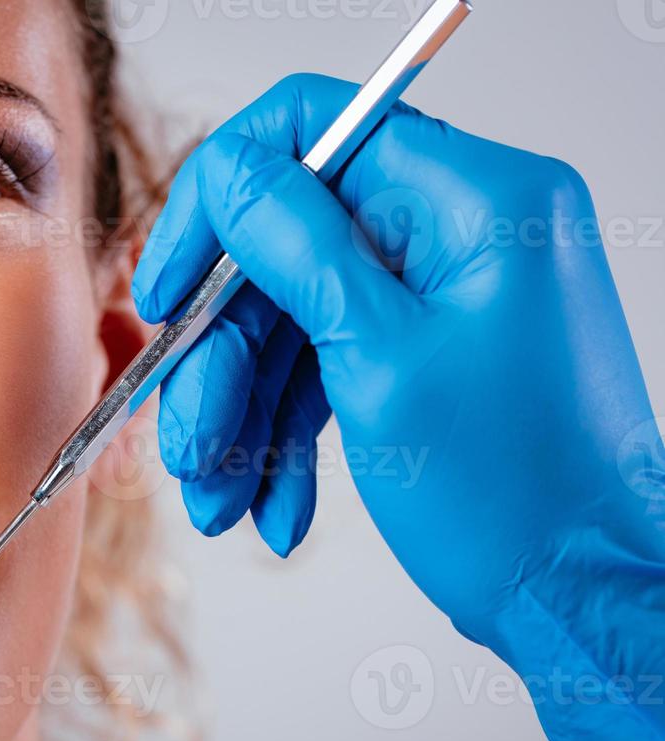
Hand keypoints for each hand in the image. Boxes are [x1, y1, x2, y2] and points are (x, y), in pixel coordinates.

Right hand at [133, 73, 664, 740]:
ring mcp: (448, 294)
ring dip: (243, 414)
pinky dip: (287, 435)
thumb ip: (296, 249)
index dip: (217, 204)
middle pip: (288, 250)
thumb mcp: (380, 362)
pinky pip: (328, 366)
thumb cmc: (518, 496)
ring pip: (296, 320)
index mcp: (476, 200)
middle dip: (224, 358)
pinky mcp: (429, 351)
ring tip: (220, 500)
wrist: (583, 598)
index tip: (166, 288)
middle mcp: (465, 231)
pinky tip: (272, 505)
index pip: (310, 132)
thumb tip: (228, 173)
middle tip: (189, 441)